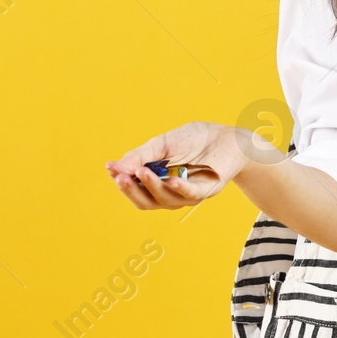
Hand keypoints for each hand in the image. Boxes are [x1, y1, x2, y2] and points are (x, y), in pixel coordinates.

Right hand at [105, 121, 266, 210]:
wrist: (226, 136)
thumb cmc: (194, 140)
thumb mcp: (162, 144)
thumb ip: (142, 155)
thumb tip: (118, 166)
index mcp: (157, 183)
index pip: (134, 189)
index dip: (121, 181)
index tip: (110, 168)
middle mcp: (170, 193)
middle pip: (146, 201)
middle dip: (131, 190)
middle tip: (120, 177)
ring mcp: (188, 194)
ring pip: (165, 199)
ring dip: (152, 187)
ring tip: (141, 172)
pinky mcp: (207, 189)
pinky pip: (192, 194)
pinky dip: (181, 189)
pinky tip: (171, 180)